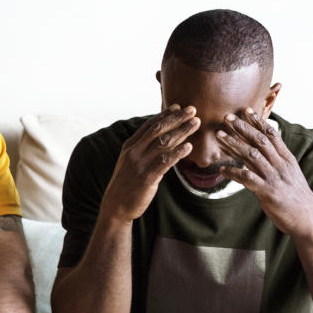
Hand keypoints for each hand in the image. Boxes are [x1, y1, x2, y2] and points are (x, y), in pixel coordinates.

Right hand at [100, 104, 198, 222]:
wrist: (116, 205)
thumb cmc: (127, 183)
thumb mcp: (131, 161)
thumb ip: (143, 149)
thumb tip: (161, 139)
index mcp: (130, 146)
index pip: (149, 125)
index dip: (165, 115)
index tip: (178, 107)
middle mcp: (134, 152)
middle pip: (158, 130)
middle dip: (177, 118)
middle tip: (193, 110)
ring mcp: (140, 164)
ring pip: (164, 143)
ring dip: (182, 131)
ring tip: (196, 123)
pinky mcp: (147, 177)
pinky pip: (165, 162)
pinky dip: (178, 153)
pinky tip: (189, 147)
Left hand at [217, 108, 312, 237]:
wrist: (308, 218)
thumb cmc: (294, 195)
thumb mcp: (288, 174)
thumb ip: (274, 161)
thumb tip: (259, 150)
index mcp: (287, 159)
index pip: (272, 135)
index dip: (258, 122)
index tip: (246, 110)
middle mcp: (281, 165)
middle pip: (260, 141)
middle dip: (243, 128)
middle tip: (227, 117)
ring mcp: (274, 178)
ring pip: (252, 156)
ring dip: (234, 144)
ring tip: (219, 136)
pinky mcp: (267, 192)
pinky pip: (247, 178)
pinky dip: (233, 172)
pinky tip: (222, 169)